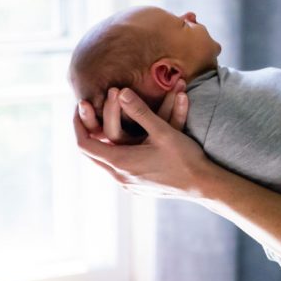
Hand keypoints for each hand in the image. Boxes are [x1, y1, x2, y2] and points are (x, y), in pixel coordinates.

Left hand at [73, 87, 213, 198]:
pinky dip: (112, 153)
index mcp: (121, 162)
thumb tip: (120, 92)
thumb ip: (140, 111)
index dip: (78, 125)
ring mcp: (128, 185)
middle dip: (86, 131)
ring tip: (102, 124)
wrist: (203, 185)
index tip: (79, 107)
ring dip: (100, 143)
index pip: (85, 144)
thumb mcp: (162, 130)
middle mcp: (120, 177)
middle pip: (90, 154)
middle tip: (87, 112)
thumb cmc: (185, 157)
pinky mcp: (138, 188)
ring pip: (103, 162)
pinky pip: (115, 169)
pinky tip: (122, 142)